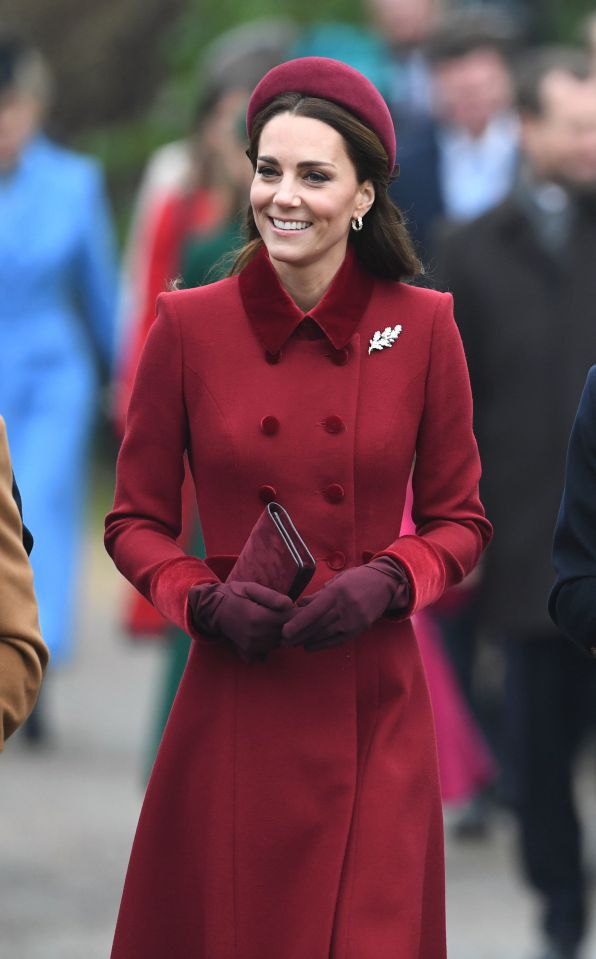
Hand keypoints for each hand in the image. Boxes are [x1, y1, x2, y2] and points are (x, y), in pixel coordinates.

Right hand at [188, 581, 293, 661]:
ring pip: (279, 643)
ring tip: (275, 620)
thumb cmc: (235, 595)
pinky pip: (269, 650)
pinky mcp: (249, 652)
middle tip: (286, 613)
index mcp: (259, 618)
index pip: (289, 619)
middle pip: (285, 633)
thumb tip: (290, 605)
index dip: (295, 612)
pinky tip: (267, 631)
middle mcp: (256, 635)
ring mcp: (252, 646)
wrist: (214, 609)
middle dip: (290, 623)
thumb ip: (272, 596)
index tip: (294, 606)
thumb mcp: (252, 588)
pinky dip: (272, 642)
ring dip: (281, 633)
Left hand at [281, 559, 408, 651]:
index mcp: (337, 592)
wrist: (384, 584)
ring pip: (325, 634)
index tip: (285, 631)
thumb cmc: (357, 579)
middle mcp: (344, 607)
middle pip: (317, 626)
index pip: (314, 611)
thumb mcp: (337, 581)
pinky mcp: (359, 629)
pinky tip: (309, 646)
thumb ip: (318, 595)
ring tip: (292, 644)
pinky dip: (321, 644)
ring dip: (307, 641)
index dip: (298, 623)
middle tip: (282, 641)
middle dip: (299, 635)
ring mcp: (353, 620)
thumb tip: (299, 604)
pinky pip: (337, 640)